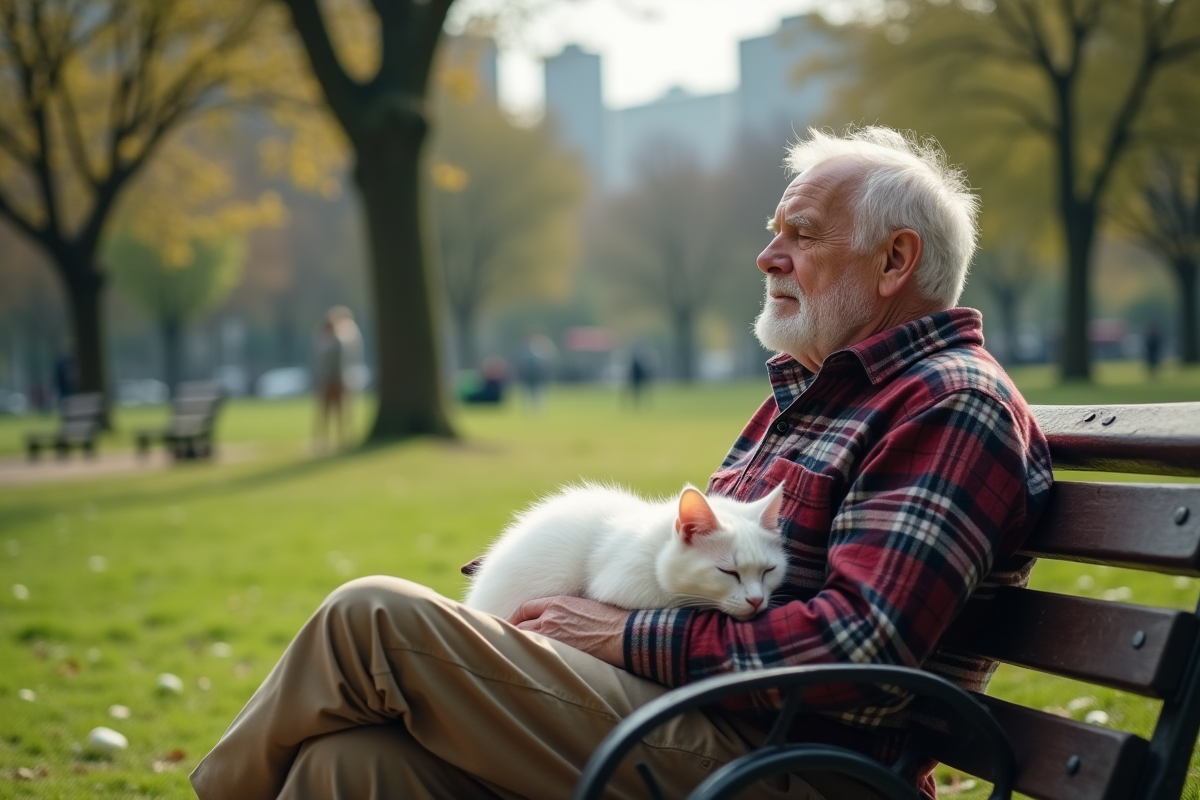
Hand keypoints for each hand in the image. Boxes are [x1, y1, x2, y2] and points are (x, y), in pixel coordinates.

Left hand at [509, 596, 626, 667]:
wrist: (623, 635)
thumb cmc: (608, 620)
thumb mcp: (581, 605)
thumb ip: (561, 611)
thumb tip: (549, 620)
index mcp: (557, 603)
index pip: (525, 608)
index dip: (516, 618)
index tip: (512, 625)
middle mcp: (550, 618)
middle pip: (520, 625)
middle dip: (513, 633)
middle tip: (507, 643)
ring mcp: (553, 637)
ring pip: (525, 641)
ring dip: (520, 647)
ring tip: (514, 655)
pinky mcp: (559, 653)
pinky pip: (537, 655)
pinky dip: (531, 658)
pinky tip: (529, 664)